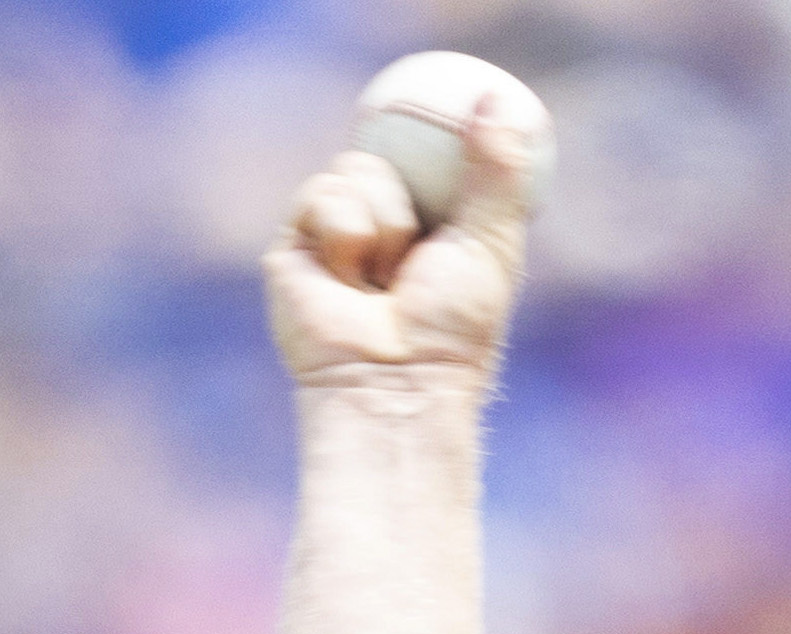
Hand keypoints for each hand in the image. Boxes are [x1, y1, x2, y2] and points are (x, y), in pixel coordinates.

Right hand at [267, 50, 545, 400]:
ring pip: (356, 167)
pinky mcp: (293, 246)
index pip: (424, 158)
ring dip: (385, 218)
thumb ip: (497, 171)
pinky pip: (324, 193)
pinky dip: (348, 229)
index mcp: (427, 225)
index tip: (455, 123)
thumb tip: (495, 98)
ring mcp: (331, 234)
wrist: (396, 378)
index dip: (435, 140)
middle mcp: (378, 226)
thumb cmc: (452, 327)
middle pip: (387, 151)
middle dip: (411, 189)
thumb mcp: (491, 240)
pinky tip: (351, 276)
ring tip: (387, 275)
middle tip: (424, 240)